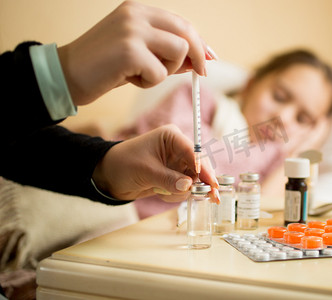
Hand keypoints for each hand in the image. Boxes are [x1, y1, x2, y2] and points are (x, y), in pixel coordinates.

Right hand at [57, 0, 215, 105]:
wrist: (67, 75)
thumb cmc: (104, 66)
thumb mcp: (138, 53)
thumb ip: (165, 51)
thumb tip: (198, 60)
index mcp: (138, 10)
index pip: (180, 23)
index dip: (199, 42)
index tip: (209, 58)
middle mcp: (136, 14)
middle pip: (186, 32)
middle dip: (198, 55)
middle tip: (201, 73)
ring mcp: (132, 30)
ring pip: (178, 50)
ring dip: (167, 70)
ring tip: (143, 74)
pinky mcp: (129, 50)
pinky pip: (160, 72)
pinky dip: (149, 82)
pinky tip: (129, 79)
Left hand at [92, 124, 218, 202]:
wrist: (109, 176)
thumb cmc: (123, 164)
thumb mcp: (146, 171)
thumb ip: (168, 179)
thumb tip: (188, 185)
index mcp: (172, 137)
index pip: (193, 152)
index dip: (203, 169)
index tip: (211, 183)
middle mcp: (178, 148)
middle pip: (200, 166)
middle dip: (202, 182)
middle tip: (213, 197)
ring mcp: (177, 163)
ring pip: (194, 180)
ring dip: (183, 190)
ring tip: (164, 193)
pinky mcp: (174, 176)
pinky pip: (185, 188)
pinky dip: (176, 194)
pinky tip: (161, 193)